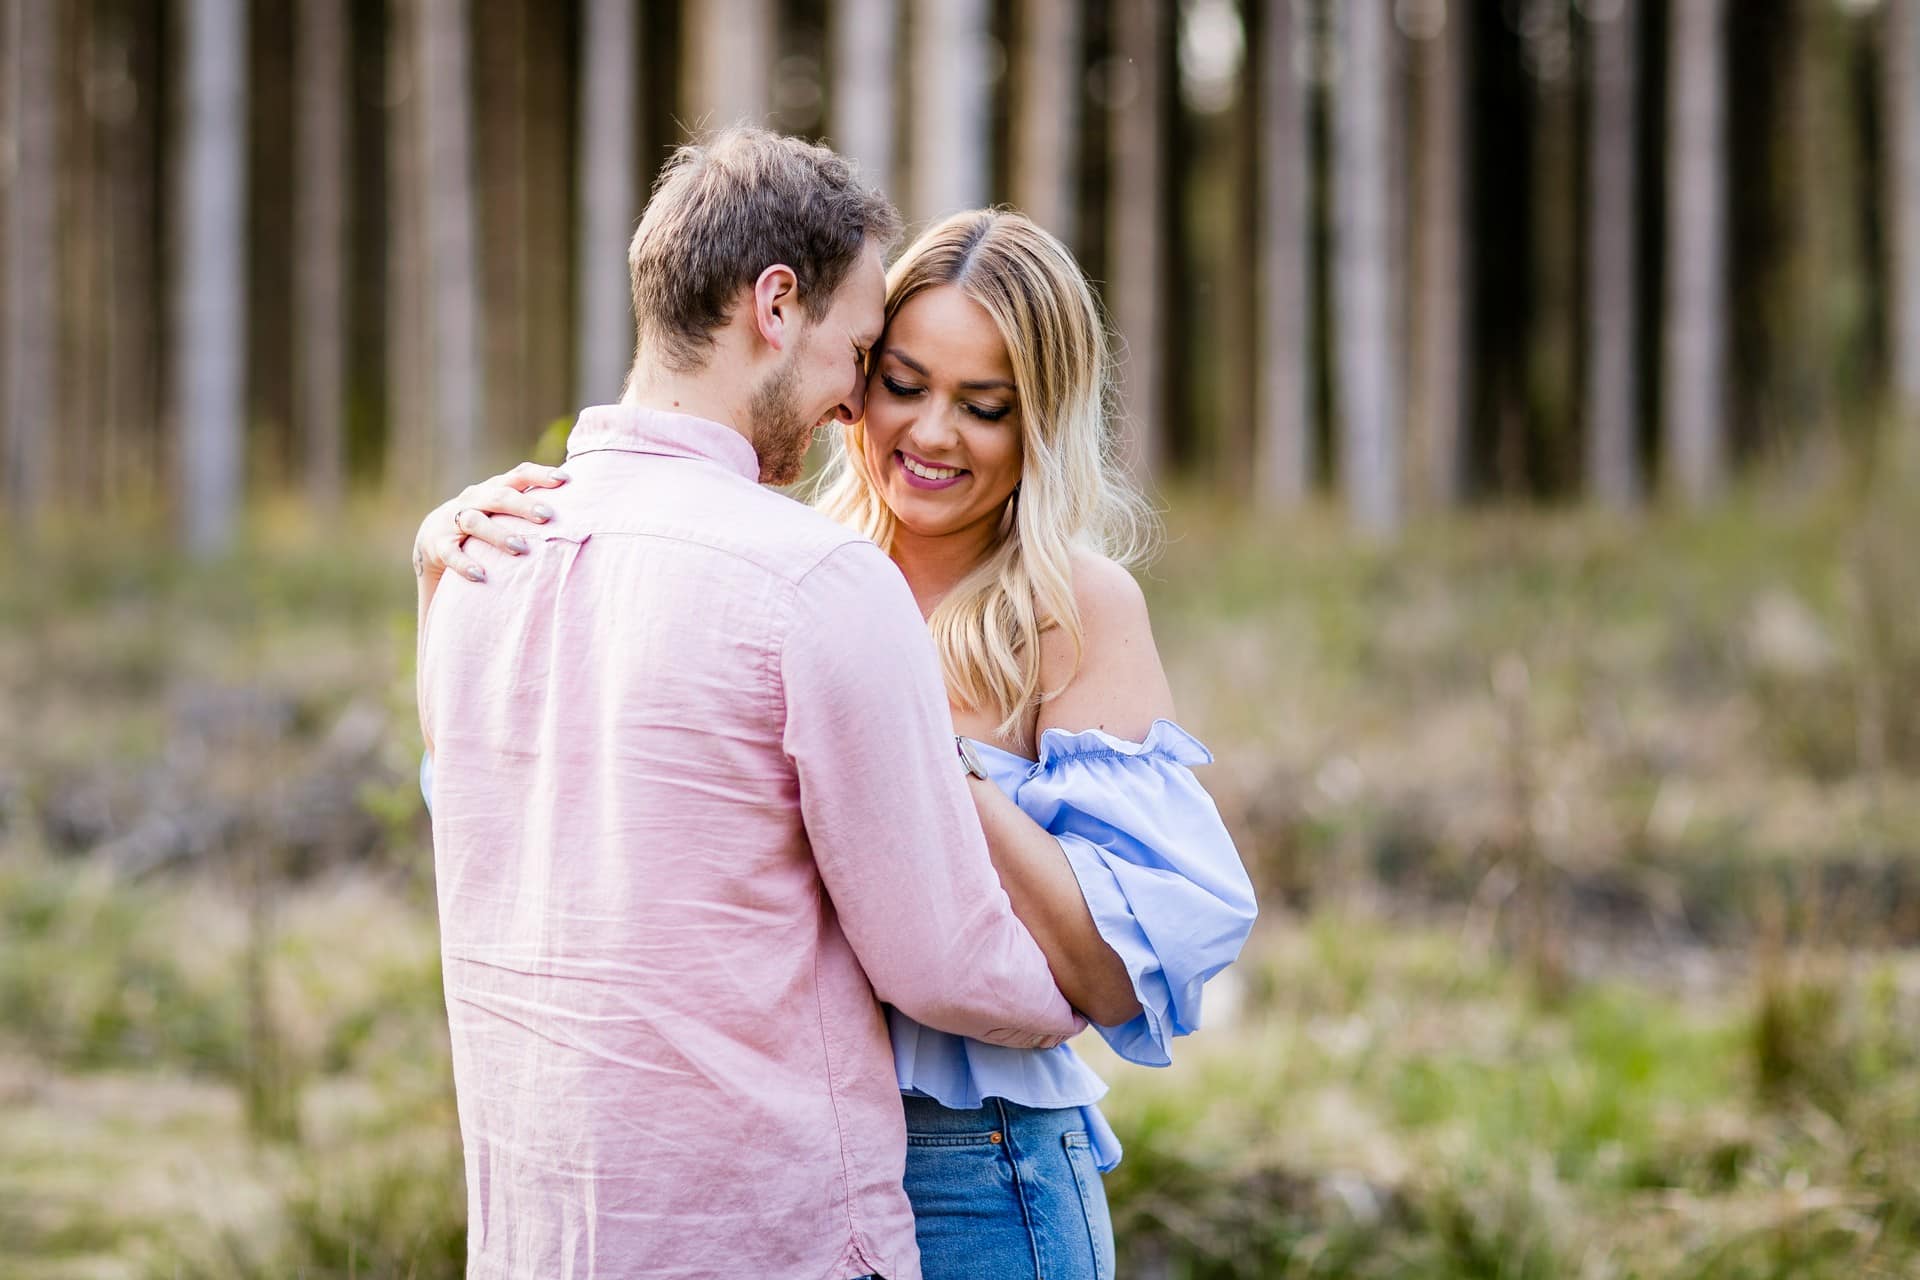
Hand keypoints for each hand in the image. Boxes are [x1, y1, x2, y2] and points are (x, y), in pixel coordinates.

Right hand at [413, 462, 569, 584]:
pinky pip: (451, 553)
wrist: (432, 538)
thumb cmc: (484, 523)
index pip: (518, 475)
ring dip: (497, 534)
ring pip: (474, 521)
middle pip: (498, 496)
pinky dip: (465, 563)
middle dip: (522, 504)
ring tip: (520, 547)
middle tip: (547, 515)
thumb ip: (531, 506)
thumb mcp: (503, 510)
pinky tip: (481, 575)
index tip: (565, 480)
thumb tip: (580, 505)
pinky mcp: (439, 544)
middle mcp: (474, 499)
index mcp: (494, 488)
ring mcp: (454, 520)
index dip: (540, 475)